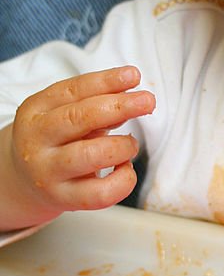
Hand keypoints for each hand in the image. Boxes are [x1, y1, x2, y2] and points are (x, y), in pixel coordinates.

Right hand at [0, 66, 154, 228]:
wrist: (24, 179)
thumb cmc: (56, 140)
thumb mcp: (67, 114)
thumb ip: (97, 105)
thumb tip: (132, 99)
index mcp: (36, 110)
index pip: (73, 90)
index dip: (106, 81)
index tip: (134, 75)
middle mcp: (37, 140)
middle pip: (79, 119)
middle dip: (119, 106)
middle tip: (147, 101)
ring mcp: (48, 172)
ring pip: (90, 155)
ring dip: (122, 146)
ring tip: (131, 144)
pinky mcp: (64, 199)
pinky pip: (101, 193)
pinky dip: (124, 179)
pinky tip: (125, 168)